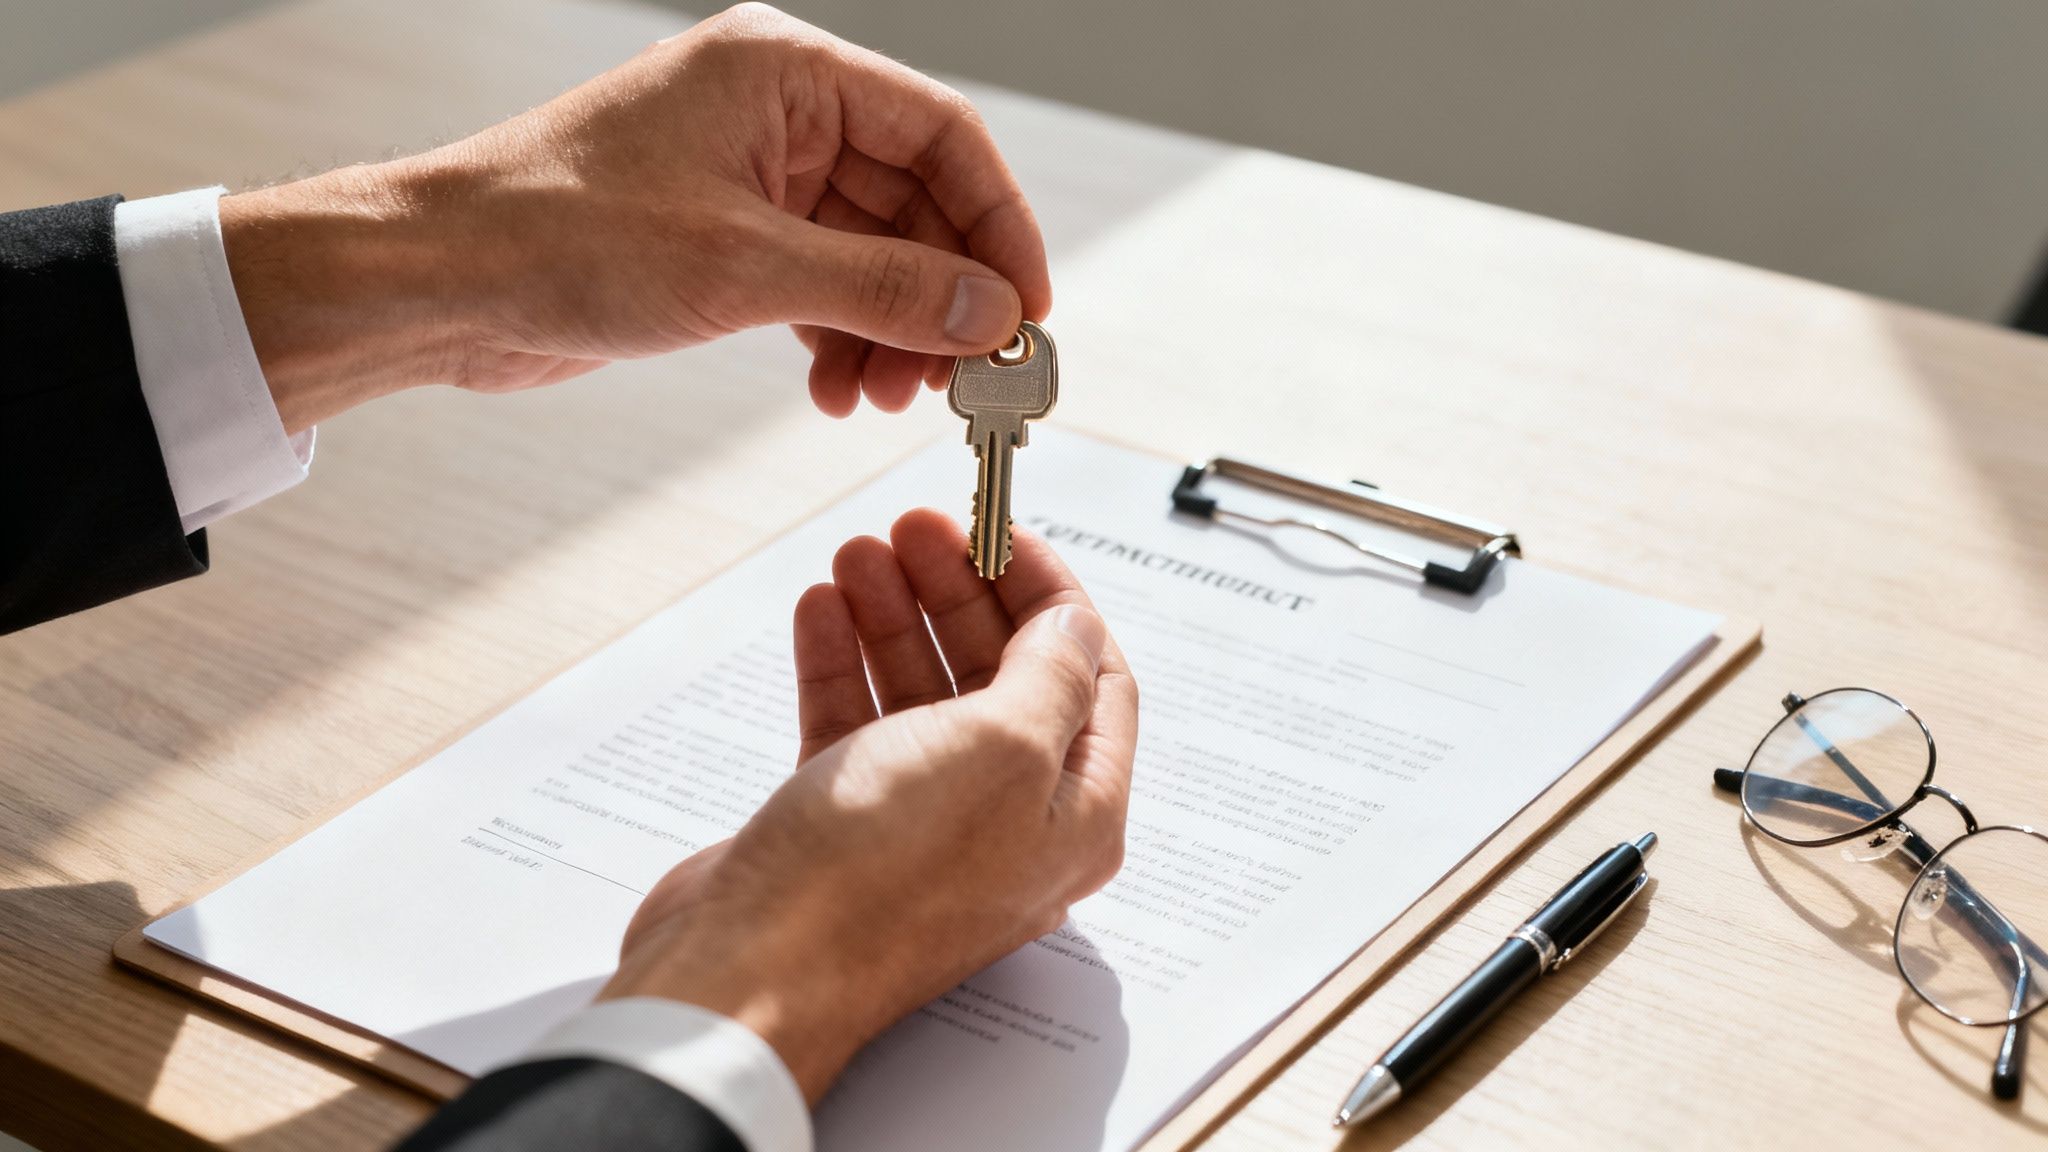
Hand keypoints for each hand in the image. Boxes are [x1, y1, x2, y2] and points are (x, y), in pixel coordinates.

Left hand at [219, 3, 1050, 430]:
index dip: (1000, 226)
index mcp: (786, 73)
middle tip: (963, 378)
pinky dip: (841, 337)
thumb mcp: (745, 269)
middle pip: (916, 201)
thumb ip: (885, 287)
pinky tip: (834, 389)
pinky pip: (822, 283)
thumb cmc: (555, 235)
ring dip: (892, 330)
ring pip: (872, 252)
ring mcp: (750, 175)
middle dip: (942, 296)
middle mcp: (776, 113)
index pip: (943, 136)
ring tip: (883, 397)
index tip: (1028, 310)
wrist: (436, 281)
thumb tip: (992, 313)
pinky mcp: (723, 235)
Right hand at [598, 509, 1137, 1101]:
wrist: (751, 969)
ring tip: (858, 553)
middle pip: (1001, 675)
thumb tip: (1076, 628)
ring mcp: (923, 825)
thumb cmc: (881, 876)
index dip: (1050, 594)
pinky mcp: (846, 826)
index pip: (1091, 678)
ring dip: (894, 616)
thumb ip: (1050, 676)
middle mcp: (1007, 821)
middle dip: (961, 592)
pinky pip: (855, 725)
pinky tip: (822, 610)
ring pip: (921, 694)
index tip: (1002, 529)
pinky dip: (841, 664)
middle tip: (917, 528)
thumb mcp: (1002, 749)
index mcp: (1075, 814)